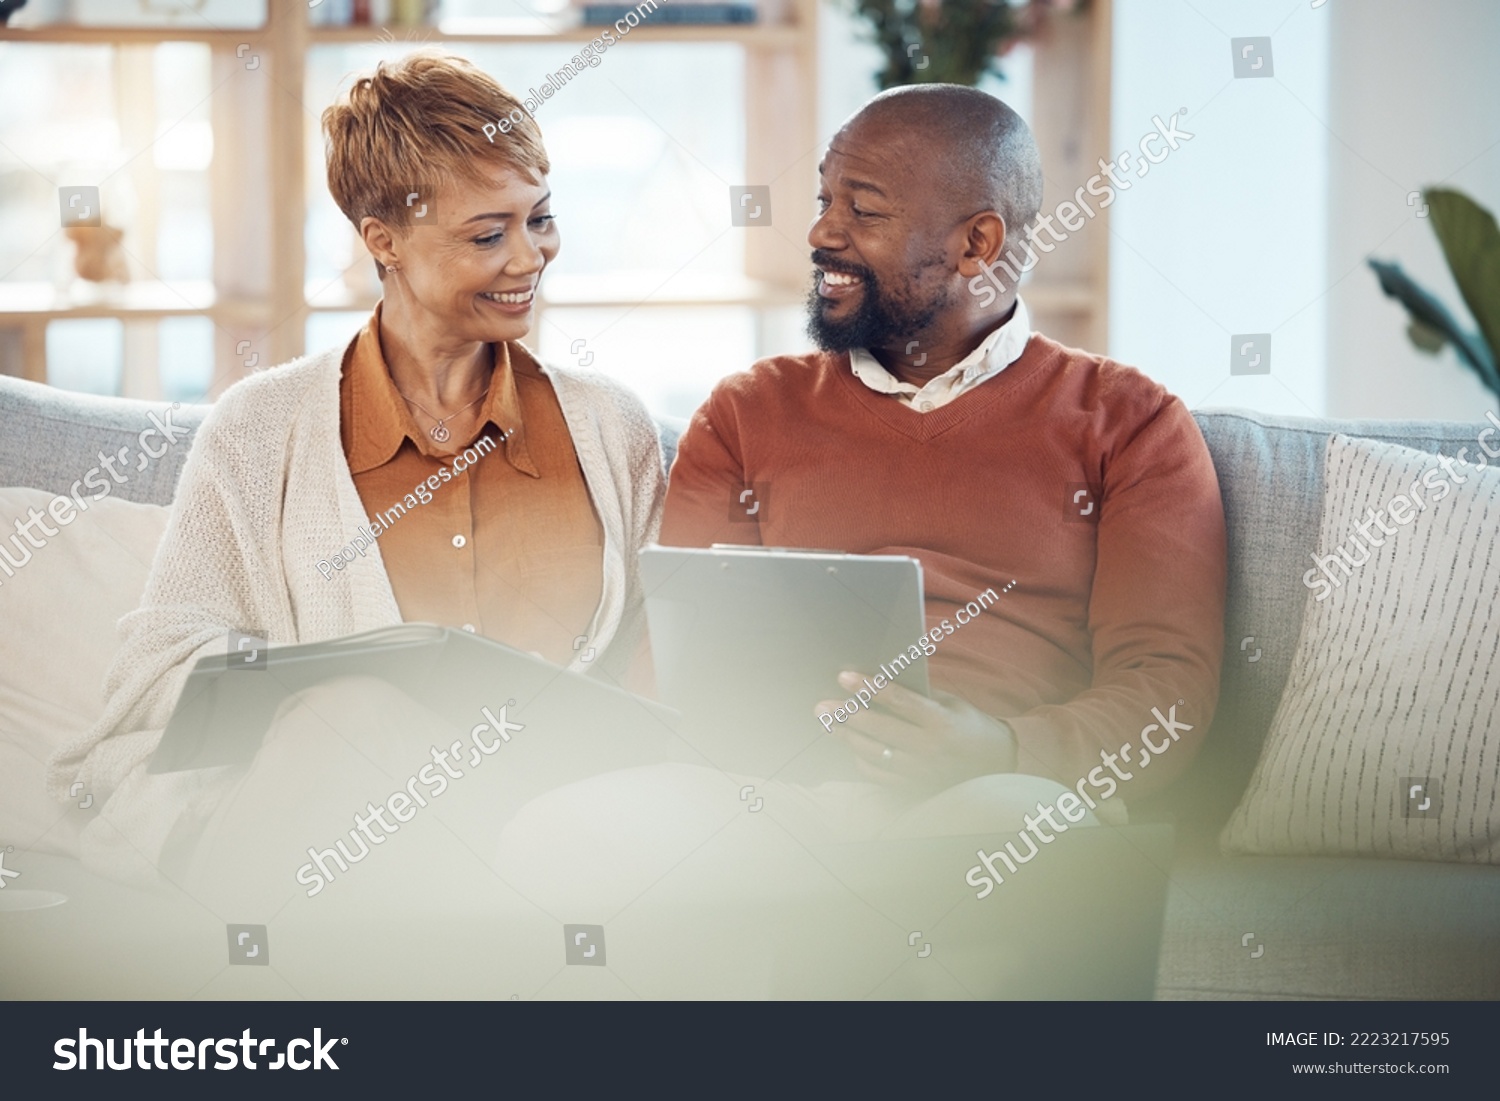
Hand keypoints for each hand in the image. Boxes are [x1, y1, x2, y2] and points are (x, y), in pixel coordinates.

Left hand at [815, 671, 1018, 789]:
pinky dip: (861, 760)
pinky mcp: (915, 787)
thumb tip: (877, 684)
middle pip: (879, 729)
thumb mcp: (951, 704)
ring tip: (829, 724)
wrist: (997, 763)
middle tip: (822, 706)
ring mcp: (921, 771)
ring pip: (873, 753)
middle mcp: (930, 748)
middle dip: (846, 715)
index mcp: (941, 721)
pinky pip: (878, 775)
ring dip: (847, 737)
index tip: (844, 677)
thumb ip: (918, 696)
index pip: (898, 700)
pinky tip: (851, 746)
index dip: (869, 688)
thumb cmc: (969, 725)